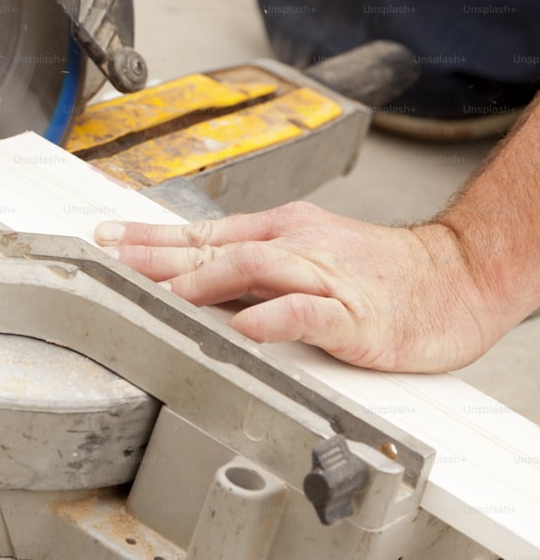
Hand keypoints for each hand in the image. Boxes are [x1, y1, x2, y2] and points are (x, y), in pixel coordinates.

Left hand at [95, 201, 500, 372]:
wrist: (453, 279)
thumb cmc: (378, 274)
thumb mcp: (306, 257)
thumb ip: (254, 272)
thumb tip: (194, 281)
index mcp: (280, 233)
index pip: (202, 233)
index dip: (151, 237)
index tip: (108, 240)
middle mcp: (295, 246)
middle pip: (213, 248)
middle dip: (157, 255)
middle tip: (111, 262)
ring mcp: (323, 276)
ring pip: (254, 268)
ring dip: (204, 282)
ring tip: (164, 296)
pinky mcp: (354, 314)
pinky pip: (308, 312)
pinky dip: (275, 318)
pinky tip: (248, 329)